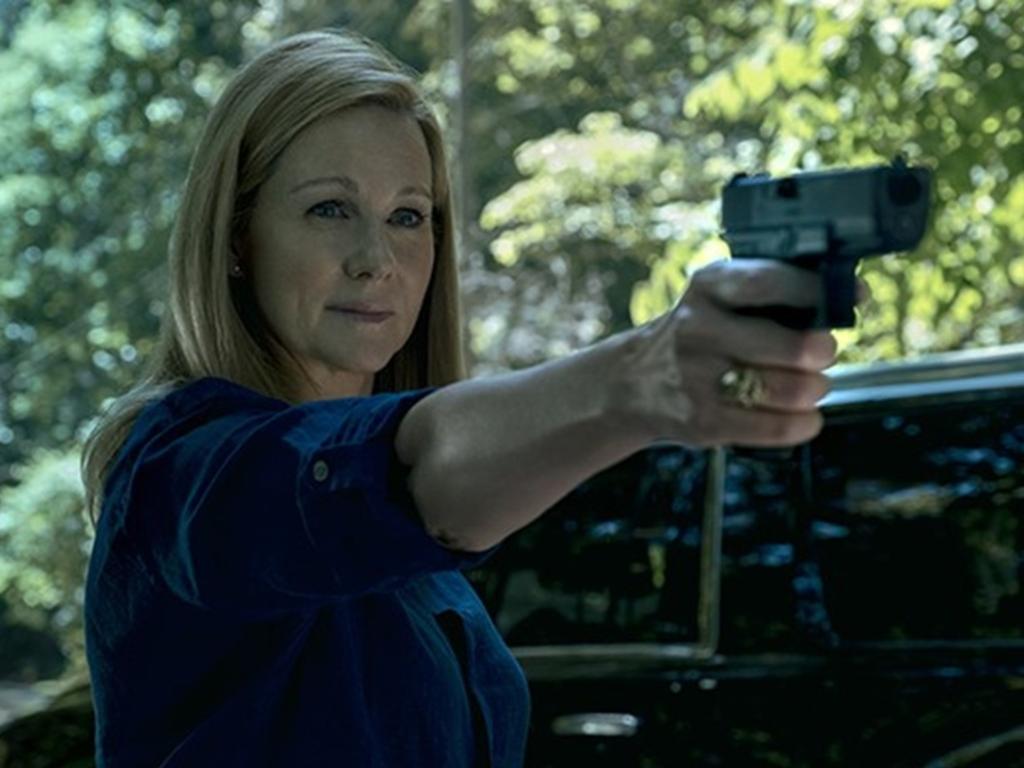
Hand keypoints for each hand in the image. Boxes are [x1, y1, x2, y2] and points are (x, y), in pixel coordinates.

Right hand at [615, 259, 843, 448]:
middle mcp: (697, 329)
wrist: (632, 383)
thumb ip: (767, 295)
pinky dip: (803, 424)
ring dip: (815, 390)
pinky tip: (806, 417)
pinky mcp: (702, 421)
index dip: (817, 290)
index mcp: (706, 288)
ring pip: (785, 389)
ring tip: (814, 387)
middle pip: (786, 345)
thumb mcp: (715, 300)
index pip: (768, 282)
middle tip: (825, 353)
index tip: (851, 295)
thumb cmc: (697, 336)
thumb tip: (844, 296)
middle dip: (821, 351)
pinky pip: (773, 427)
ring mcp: (697, 378)